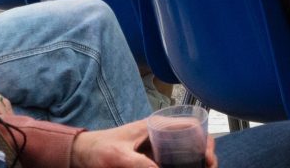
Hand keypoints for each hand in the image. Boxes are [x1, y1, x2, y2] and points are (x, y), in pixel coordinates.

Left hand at [70, 120, 212, 167]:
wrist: (81, 155)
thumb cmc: (98, 149)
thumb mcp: (118, 157)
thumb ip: (140, 164)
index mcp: (157, 126)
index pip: (191, 127)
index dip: (205, 141)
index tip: (207, 159)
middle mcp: (161, 135)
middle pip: (193, 142)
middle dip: (205, 156)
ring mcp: (157, 149)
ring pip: (186, 155)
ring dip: (196, 164)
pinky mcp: (151, 161)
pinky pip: (174, 164)